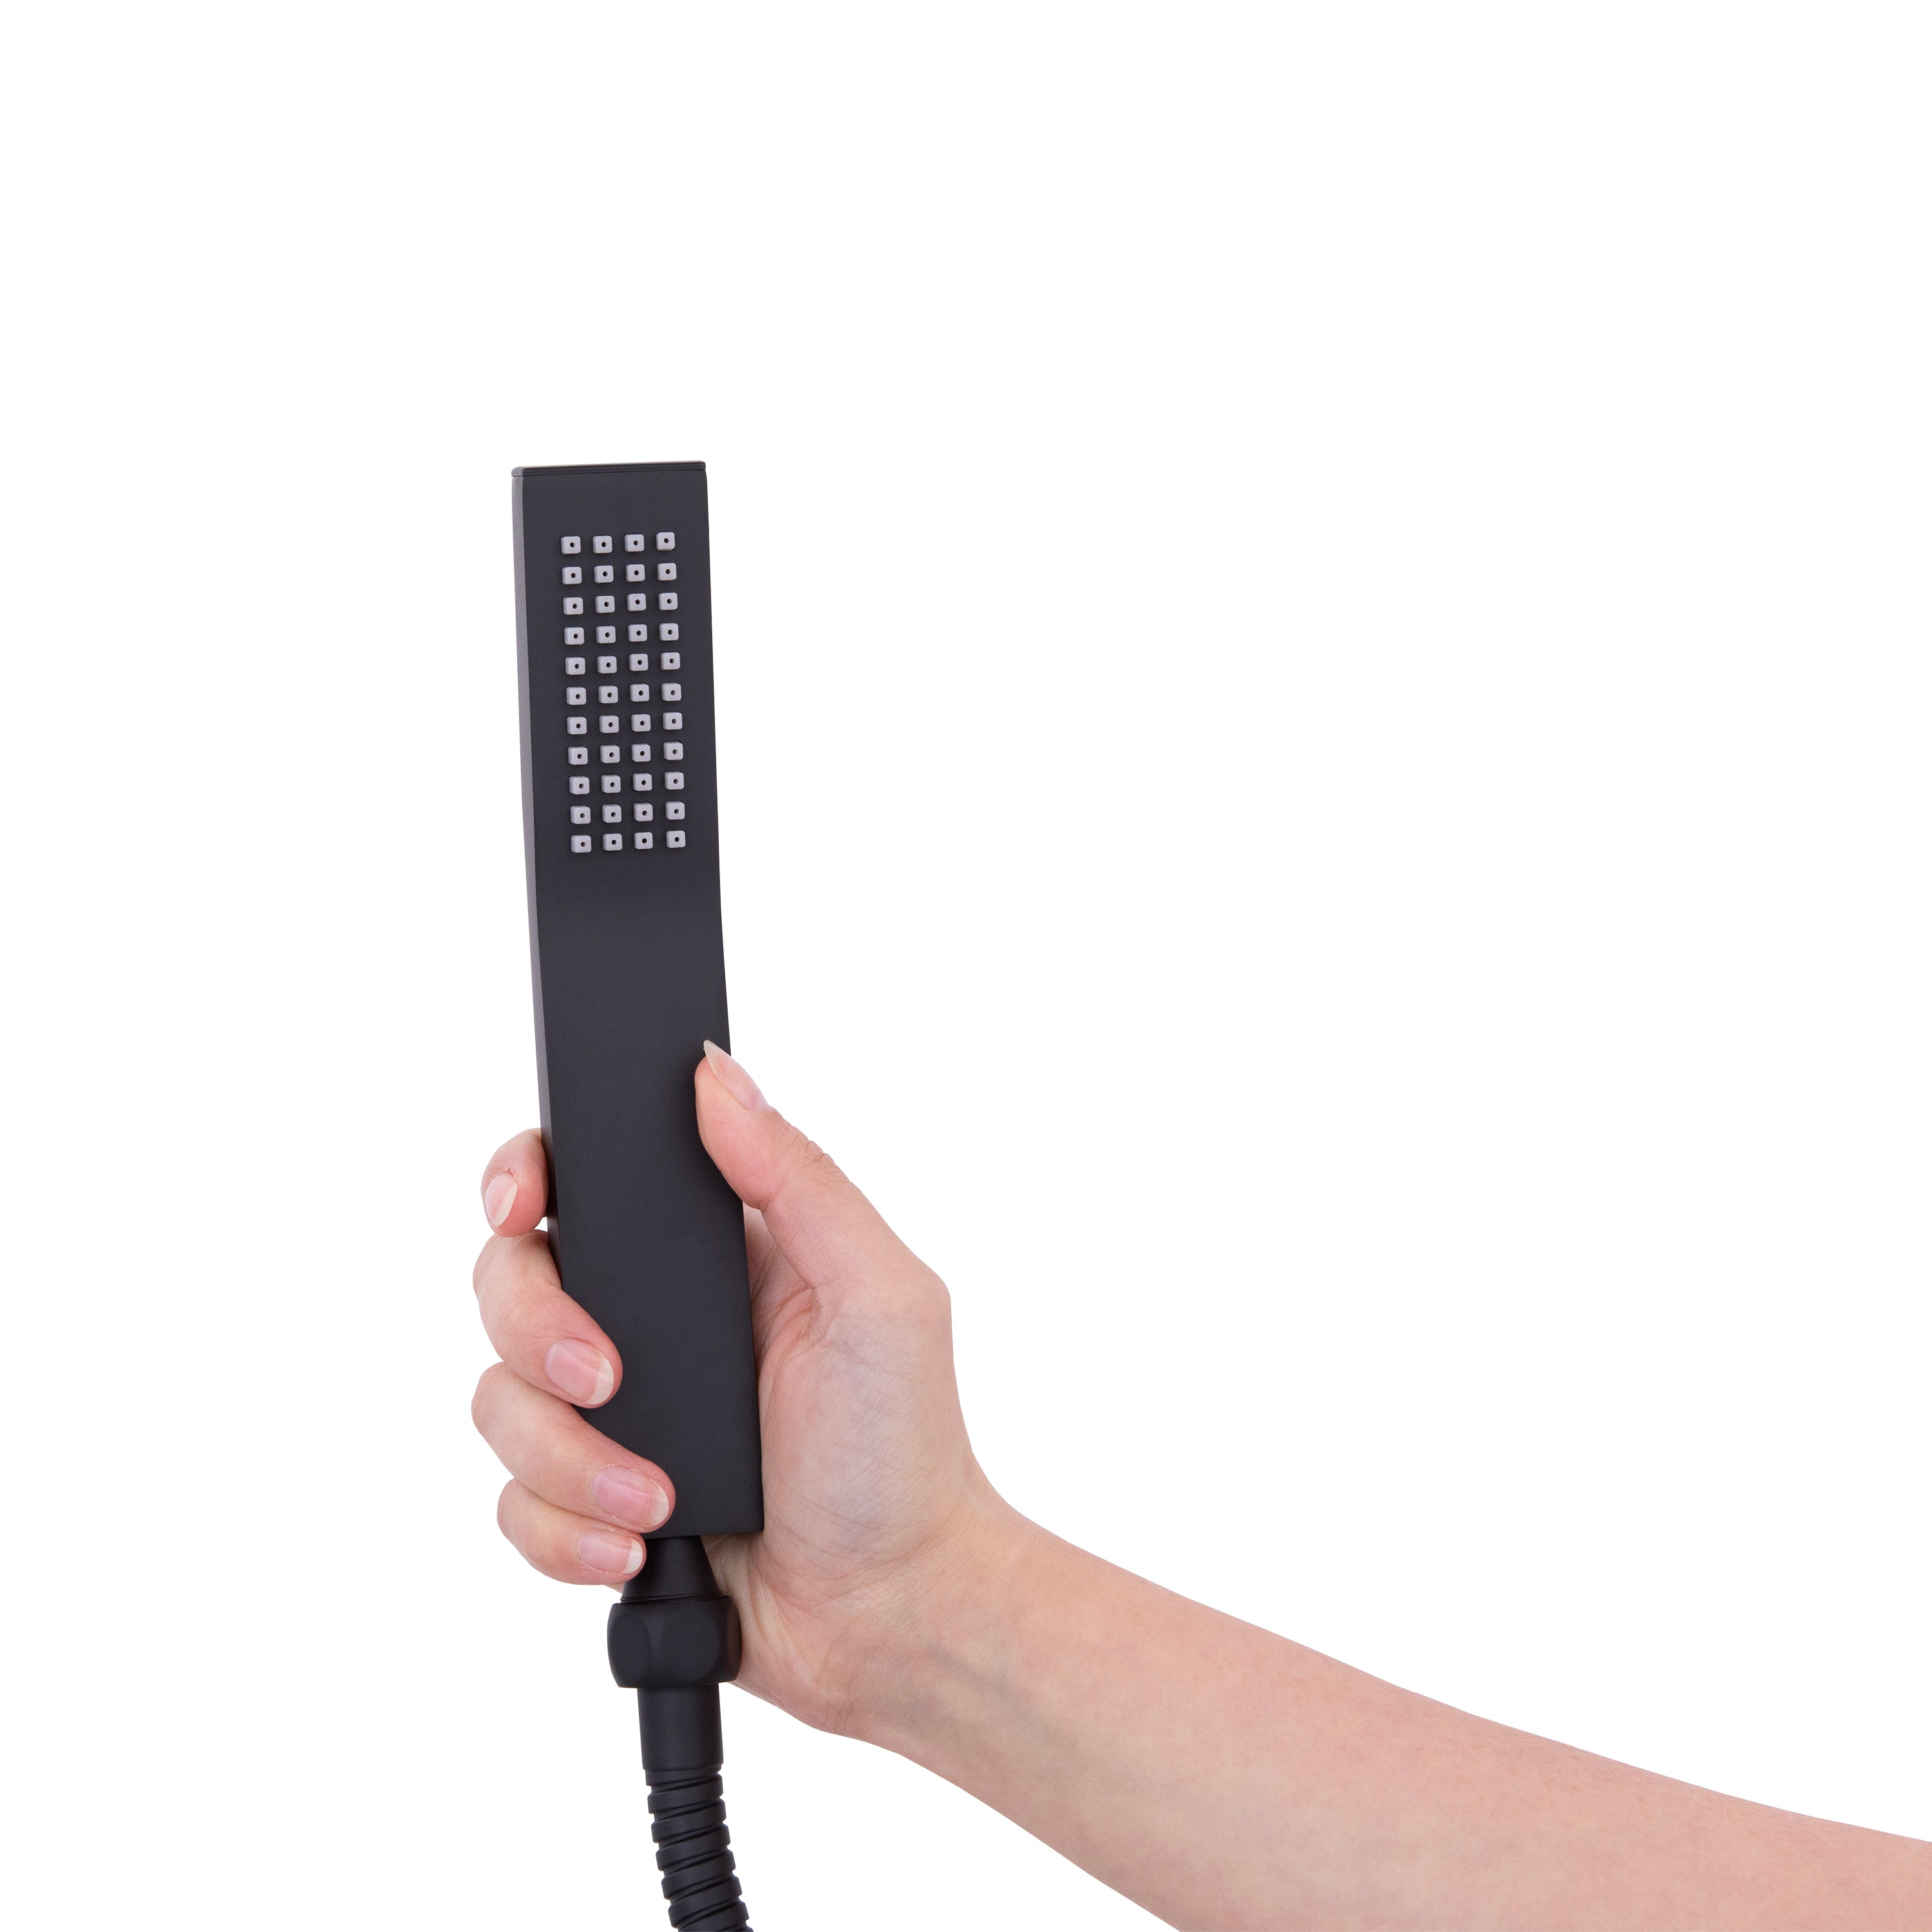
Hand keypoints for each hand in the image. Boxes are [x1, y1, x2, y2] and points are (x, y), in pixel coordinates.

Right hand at [471, 1042, 1014, 1732]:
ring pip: (498, 1400)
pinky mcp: (591, 1503)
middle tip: (609, 1382)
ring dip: (569, 1459)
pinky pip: (513, 1503)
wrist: (895, 1615)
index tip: (522, 1203)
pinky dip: (564, 1532)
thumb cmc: (905, 1450)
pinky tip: (637, 1546)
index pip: (582, 1178)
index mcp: (711, 1250)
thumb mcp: (880, 1294)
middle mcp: (648, 1321)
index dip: (525, 1176)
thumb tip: (716, 1074)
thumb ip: (798, 1178)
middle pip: (510, 1281)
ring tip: (658, 1502)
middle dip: (538, 1335)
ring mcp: (615, 1414)